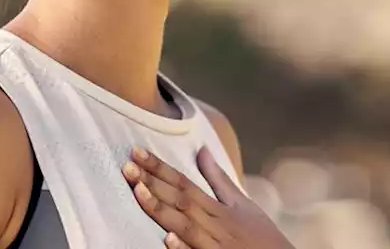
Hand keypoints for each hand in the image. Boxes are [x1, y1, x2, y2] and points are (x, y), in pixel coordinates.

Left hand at [122, 145, 294, 248]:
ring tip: (138, 193)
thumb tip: (201, 150)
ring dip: (161, 210)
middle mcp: (217, 224)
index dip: (160, 168)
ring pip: (185, 226)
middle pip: (181, 200)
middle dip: (153, 183)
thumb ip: (218, 179)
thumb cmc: (261, 236)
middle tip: (127, 167)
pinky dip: (183, 248)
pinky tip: (166, 239)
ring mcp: (216, 246)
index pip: (184, 182)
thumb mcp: (242, 204)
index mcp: (220, 207)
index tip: (136, 153)